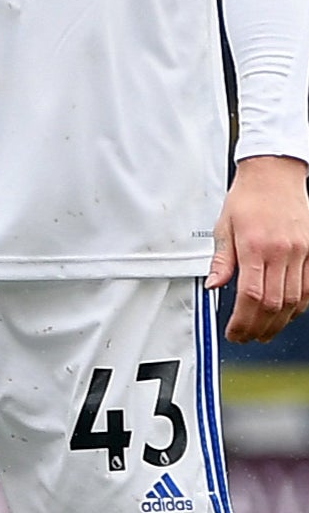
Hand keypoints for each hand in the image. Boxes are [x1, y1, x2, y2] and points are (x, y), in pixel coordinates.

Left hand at [212, 154, 308, 343]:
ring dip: (279, 322)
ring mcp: (301, 253)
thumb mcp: (224, 226)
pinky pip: (308, 288)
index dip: (243, 320)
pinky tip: (285, 314)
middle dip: (259, 327)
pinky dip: (298, 306)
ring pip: (294, 300)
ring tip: (263, 332)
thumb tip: (213, 286)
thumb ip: (221, 260)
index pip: (251, 295)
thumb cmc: (248, 198)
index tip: (234, 331)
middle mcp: (282, 252)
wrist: (274, 175)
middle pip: (274, 303)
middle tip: (246, 337)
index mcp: (255, 247)